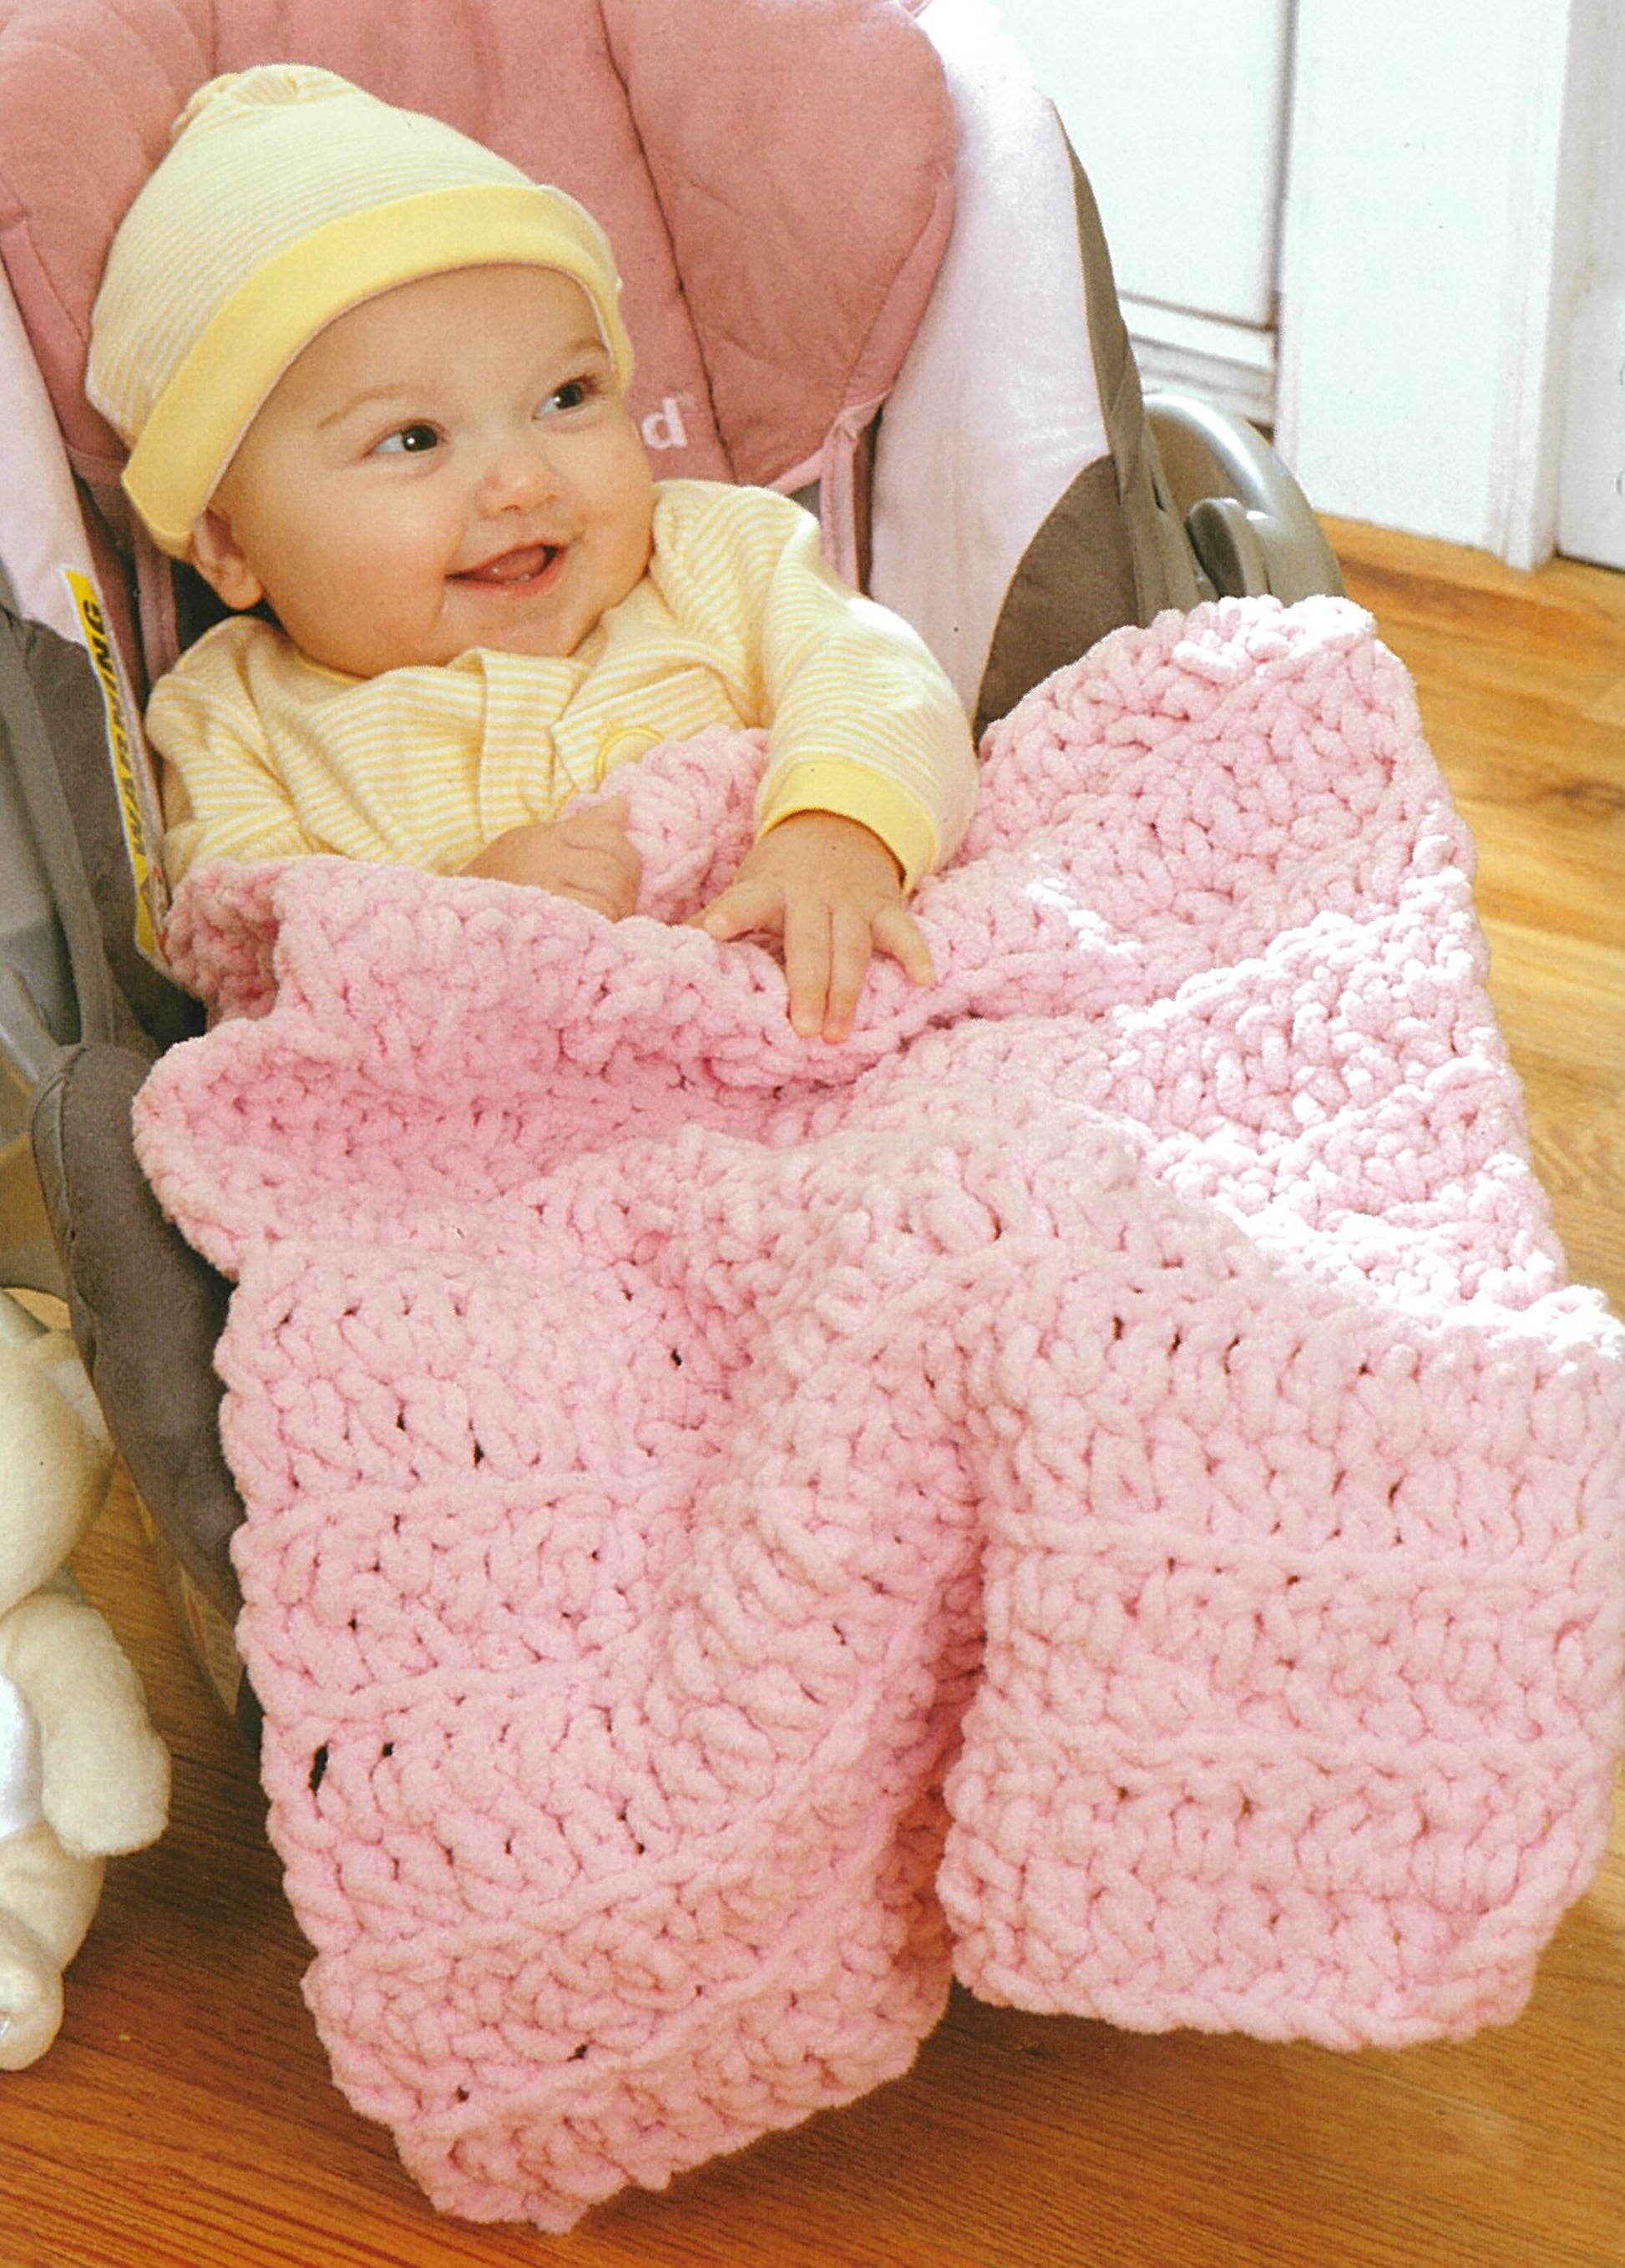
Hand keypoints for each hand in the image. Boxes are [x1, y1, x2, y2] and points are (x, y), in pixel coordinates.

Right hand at [462, 796, 640, 919]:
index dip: (627, 857)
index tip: (621, 875)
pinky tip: (592, 936)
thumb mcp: (538, 843)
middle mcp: (544, 861)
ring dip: (616, 913)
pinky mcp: (546, 925)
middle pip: (613, 869)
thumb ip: (585, 827)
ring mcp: (545, 894)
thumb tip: (623, 804)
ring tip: (605, 922)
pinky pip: (594, 922)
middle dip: (627, 890)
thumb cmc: (502, 882)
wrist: (460, 920)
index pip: (607, 834)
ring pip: (608, 897)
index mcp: (546, 838)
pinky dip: (602, 929)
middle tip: (618, 906)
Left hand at [689, 810, 933, 1041]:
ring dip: (846, 991)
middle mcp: (812, 896)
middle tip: (800, 1029)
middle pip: (809, 944)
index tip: (709, 931)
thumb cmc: (782, 870)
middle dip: (806, 986)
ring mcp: (851, 902)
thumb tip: (660, 947)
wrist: (841, 820)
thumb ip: (715, 915)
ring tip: (837, 1035)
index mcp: (770, 888)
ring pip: (851, 948)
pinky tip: (924, 980)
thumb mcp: (747, 882)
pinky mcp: (885, 907)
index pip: (746, 901)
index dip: (728, 914)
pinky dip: (914, 953)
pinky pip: (902, 931)